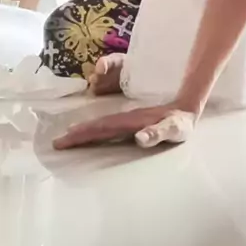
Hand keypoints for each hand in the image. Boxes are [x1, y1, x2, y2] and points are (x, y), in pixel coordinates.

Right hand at [53, 105, 195, 149]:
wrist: (188, 103)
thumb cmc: (182, 121)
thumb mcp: (174, 128)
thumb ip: (158, 132)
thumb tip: (140, 137)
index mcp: (132, 122)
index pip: (103, 128)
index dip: (84, 134)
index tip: (64, 140)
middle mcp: (127, 119)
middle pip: (98, 126)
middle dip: (78, 133)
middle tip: (57, 142)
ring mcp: (129, 119)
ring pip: (102, 124)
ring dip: (85, 129)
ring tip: (68, 135)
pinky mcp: (133, 121)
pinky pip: (110, 124)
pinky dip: (97, 127)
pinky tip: (91, 131)